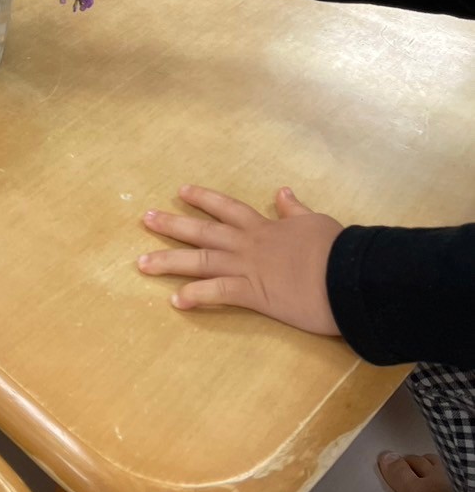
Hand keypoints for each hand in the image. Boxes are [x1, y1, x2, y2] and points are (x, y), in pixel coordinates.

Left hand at [139, 185, 342, 336]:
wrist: (349, 275)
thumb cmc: (338, 250)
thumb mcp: (315, 221)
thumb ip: (294, 209)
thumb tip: (282, 191)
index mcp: (264, 226)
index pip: (226, 208)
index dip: (203, 199)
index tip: (180, 191)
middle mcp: (249, 244)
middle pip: (203, 231)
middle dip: (172, 225)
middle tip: (145, 218)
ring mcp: (248, 267)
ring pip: (200, 261)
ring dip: (169, 261)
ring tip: (142, 263)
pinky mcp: (254, 294)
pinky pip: (218, 293)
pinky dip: (196, 296)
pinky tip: (176, 300)